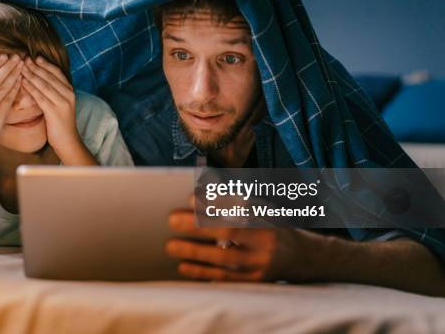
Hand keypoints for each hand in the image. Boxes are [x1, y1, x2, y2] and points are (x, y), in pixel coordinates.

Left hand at [20, 56, 87, 161]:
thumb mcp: (60, 104)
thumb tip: (41, 80)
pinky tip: (22, 82)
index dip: (45, 64)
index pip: (57, 72)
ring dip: (31, 75)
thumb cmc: (61, 124)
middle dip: (35, 67)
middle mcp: (68, 94)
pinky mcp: (55, 112)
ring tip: (20, 67)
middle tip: (23, 58)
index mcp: (70, 91)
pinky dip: (30, 88)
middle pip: (49, 76)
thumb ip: (54, 92)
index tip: (33, 57)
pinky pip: (40, 97)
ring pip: (44, 85)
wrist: (68, 142)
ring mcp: (63, 103)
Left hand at [166, 208, 320, 281]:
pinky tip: (183, 267)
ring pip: (224, 258)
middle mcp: (266, 239)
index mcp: (266, 217)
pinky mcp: (255, 281)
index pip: (236, 206)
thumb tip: (198, 196)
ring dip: (194, 252)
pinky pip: (225, 278)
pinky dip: (202, 273)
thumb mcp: (261, 208)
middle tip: (172, 220)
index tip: (190, 198)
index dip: (213, 202)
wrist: (306, 258)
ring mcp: (261, 262)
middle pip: (229, 231)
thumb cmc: (274, 227)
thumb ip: (233, 201)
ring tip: (171, 246)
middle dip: (197, 226)